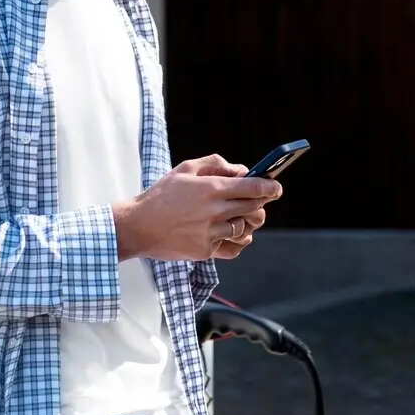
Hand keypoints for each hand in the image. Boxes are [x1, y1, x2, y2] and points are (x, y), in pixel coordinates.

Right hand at [112, 154, 280, 262]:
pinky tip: (232, 233)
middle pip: (254, 208)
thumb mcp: (185, 169)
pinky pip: (234, 247)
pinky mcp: (206, 250)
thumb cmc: (161, 195)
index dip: (270, 187)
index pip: (253, 188)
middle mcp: (214, 211)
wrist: (138, 226)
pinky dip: (238, 240)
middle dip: (261, 203)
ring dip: (248, 221)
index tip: (276, 188)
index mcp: (211, 188)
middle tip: (257, 201)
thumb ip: (215, 164)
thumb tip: (241, 170)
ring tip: (239, 216)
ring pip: (246, 228)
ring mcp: (211, 233)